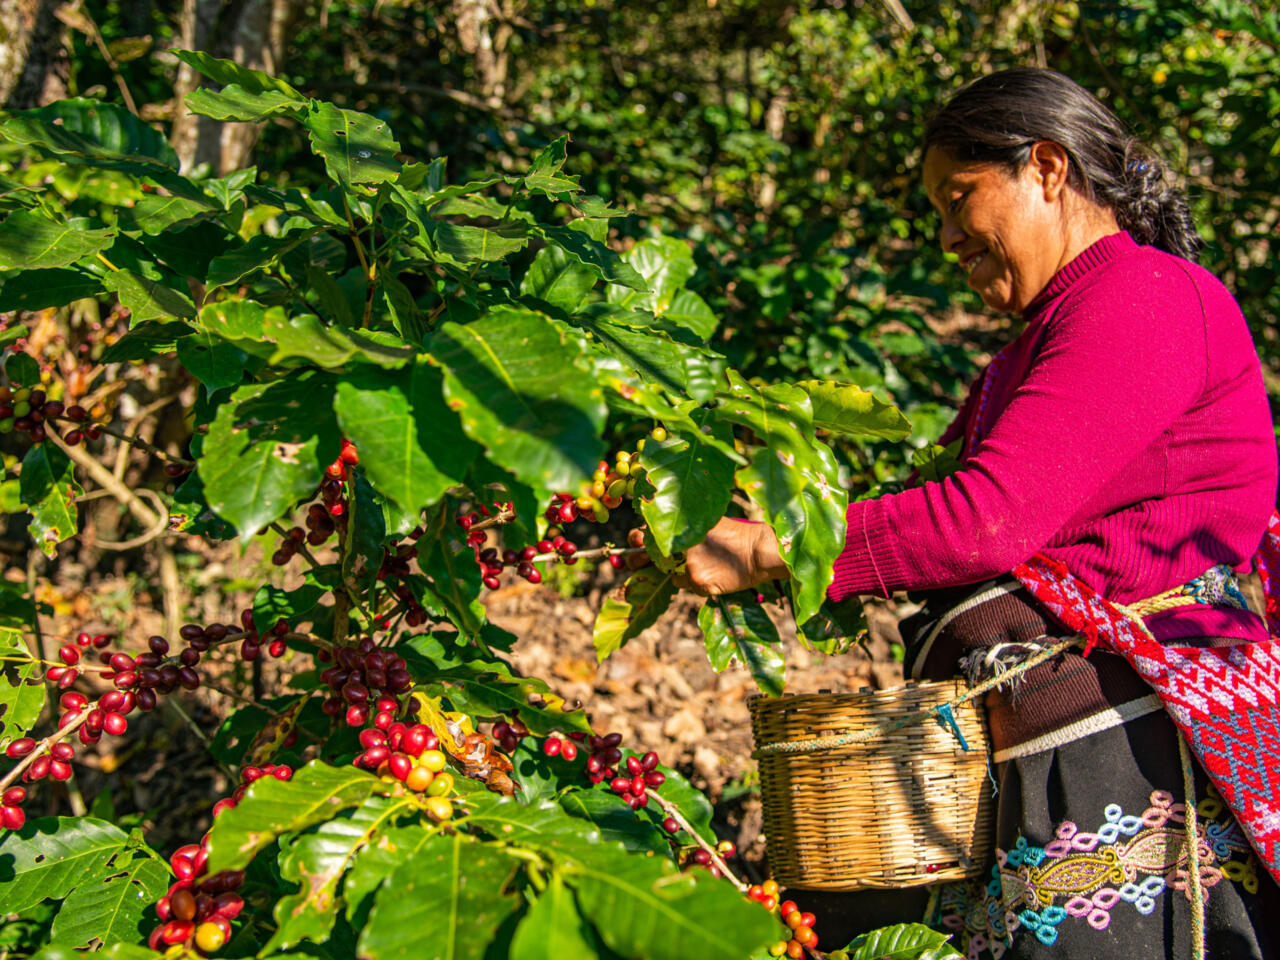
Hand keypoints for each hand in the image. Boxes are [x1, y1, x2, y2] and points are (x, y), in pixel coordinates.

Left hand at [626, 517, 787, 596]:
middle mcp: (679, 545)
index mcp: (680, 527)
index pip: (644, 535)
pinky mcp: (697, 581)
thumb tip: (653, 539)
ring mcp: (687, 564)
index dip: (637, 541)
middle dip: (637, 560)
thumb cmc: (737, 535)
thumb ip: (683, 532)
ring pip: (671, 575)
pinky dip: (698, 584)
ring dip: (681, 573)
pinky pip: (688, 587)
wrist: (760, 550)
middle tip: (637, 561)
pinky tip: (715, 575)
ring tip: (706, 565)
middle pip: (644, 555)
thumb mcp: (707, 524)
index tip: (636, 546)